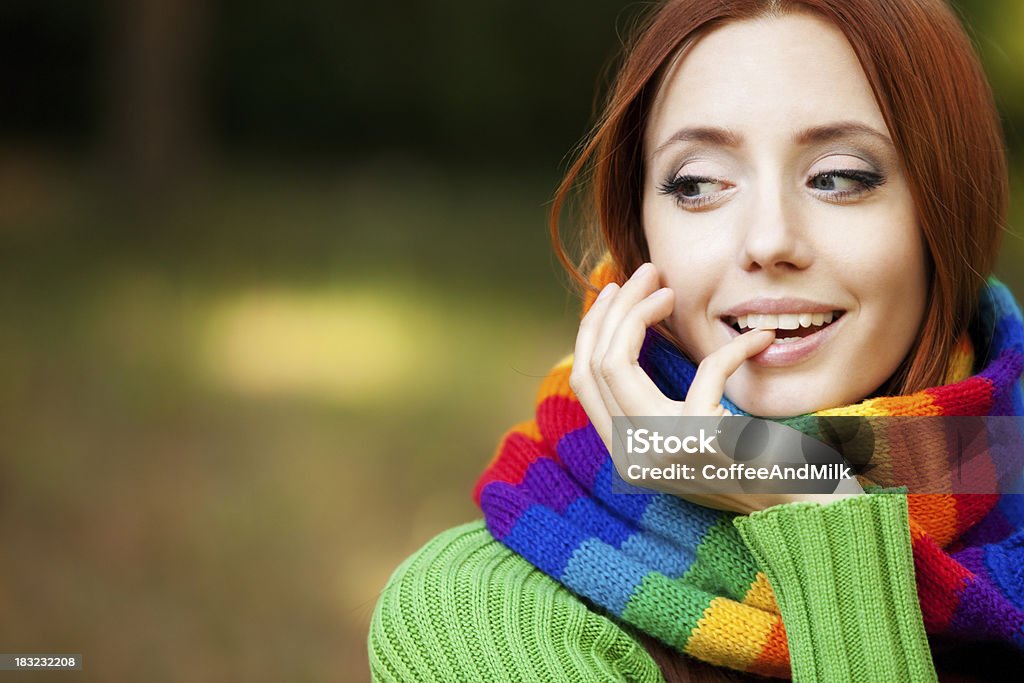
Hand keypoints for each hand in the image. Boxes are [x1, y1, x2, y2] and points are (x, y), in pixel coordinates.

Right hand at [568, 262, 862, 514]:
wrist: (804, 514)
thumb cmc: (753, 466)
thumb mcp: (690, 434)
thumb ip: (655, 402)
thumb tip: (630, 332)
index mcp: (626, 452)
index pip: (584, 380)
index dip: (593, 328)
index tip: (615, 290)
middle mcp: (633, 456)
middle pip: (595, 365)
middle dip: (615, 308)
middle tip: (645, 272)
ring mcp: (664, 453)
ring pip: (618, 363)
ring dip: (641, 313)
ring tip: (669, 289)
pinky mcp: (705, 445)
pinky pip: (705, 374)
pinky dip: (734, 350)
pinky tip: (761, 341)